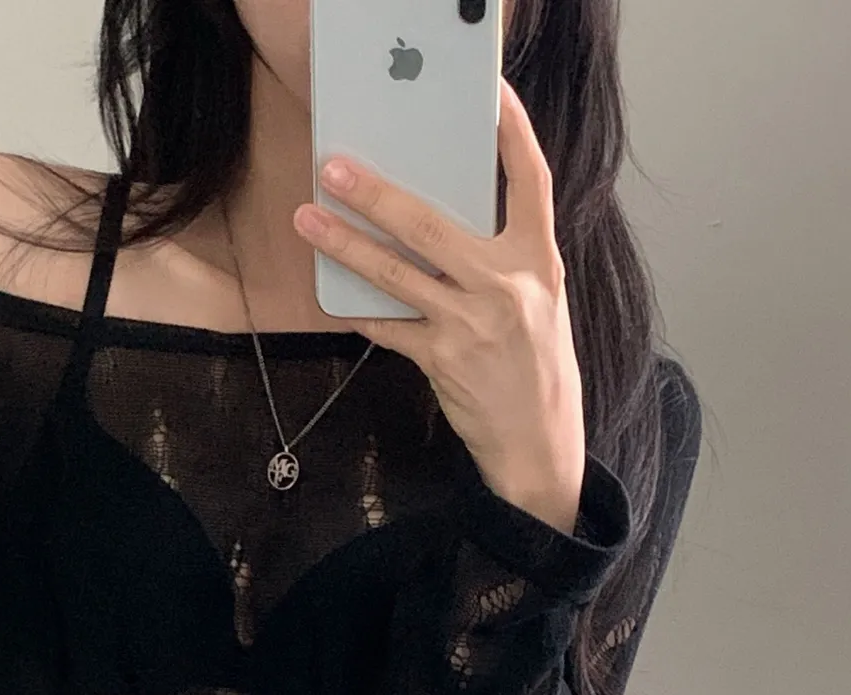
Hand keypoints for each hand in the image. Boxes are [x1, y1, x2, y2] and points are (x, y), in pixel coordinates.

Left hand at [293, 75, 586, 530]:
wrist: (540, 443)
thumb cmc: (536, 369)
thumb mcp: (540, 304)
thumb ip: (503, 262)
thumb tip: (444, 223)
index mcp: (538, 262)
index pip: (531, 181)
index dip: (511, 133)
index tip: (490, 96)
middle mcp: (507, 286)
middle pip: (432, 224)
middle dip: (377, 194)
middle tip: (336, 169)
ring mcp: (471, 324)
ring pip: (396, 274)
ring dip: (346, 246)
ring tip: (310, 221)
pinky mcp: (442, 360)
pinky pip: (389, 327)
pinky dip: (360, 312)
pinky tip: (336, 298)